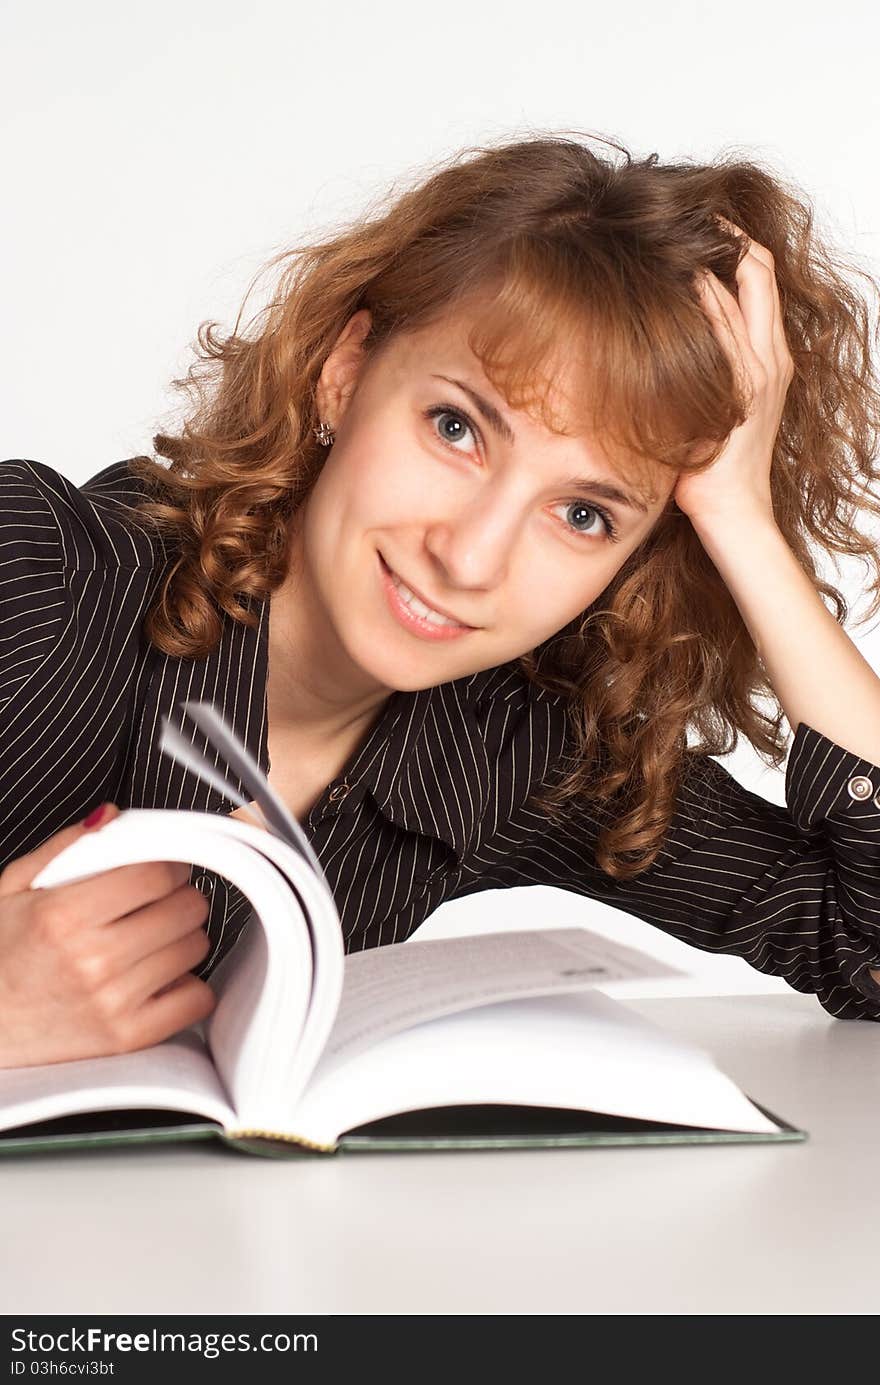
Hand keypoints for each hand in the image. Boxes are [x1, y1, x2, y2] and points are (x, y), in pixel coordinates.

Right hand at [0, 805, 215, 1067]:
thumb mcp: (14, 889)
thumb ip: (66, 848)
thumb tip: (112, 817)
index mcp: (63, 915)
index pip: (155, 873)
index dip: (168, 863)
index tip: (165, 867)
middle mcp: (92, 960)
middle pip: (186, 908)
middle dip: (178, 896)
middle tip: (159, 902)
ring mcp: (113, 1002)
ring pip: (196, 948)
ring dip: (183, 937)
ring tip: (153, 939)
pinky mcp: (127, 1037)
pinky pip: (197, 999)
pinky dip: (187, 984)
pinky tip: (160, 977)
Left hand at [673, 218, 794, 528]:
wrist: (734, 512)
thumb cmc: (716, 469)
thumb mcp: (719, 408)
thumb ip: (710, 374)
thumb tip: (670, 346)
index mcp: (772, 360)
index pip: (761, 280)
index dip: (738, 244)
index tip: (706, 224)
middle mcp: (770, 359)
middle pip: (759, 272)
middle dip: (728, 236)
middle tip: (691, 213)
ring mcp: (756, 371)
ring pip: (738, 293)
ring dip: (706, 259)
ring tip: (671, 235)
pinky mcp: (738, 388)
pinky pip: (719, 329)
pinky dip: (699, 298)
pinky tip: (671, 281)